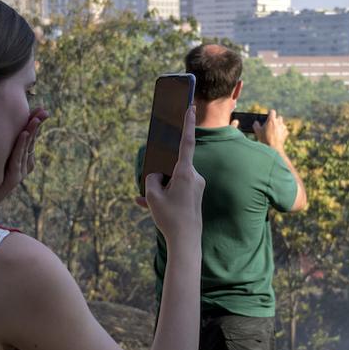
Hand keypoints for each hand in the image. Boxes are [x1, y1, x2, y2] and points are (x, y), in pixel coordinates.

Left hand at [0, 107, 46, 216]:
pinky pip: (18, 158)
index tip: (41, 108)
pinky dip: (21, 146)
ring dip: (31, 132)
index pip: (30, 137)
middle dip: (37, 124)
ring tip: (35, 118)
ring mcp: (20, 172)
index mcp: (22, 158)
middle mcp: (24, 164)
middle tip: (44, 111)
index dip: (35, 123)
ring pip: (26, 148)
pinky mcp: (13, 178)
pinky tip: (24, 134)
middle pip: (32, 141)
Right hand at [142, 102, 203, 245]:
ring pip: (175, 179)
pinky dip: (166, 195)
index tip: (190, 108)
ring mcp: (197, 185)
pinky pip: (178, 189)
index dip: (187, 124)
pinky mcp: (196, 194)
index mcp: (185, 173)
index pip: (187, 143)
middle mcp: (194, 176)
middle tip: (154, 194)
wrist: (186, 241)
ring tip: (151, 205)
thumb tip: (156, 174)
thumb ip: (152, 179)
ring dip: (162, 188)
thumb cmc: (170, 218)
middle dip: (161, 176)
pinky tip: (151, 206)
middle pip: (174, 166)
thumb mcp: (153, 196)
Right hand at [256, 109, 289, 151]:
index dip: (270, 113)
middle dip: (275, 120)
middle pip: (278, 117)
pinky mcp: (286, 133)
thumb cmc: (265, 139)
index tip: (268, 116)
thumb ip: (256, 125)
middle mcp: (279, 122)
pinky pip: (284, 130)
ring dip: (279, 126)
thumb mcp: (257, 131)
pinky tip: (278, 136)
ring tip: (274, 131)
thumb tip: (256, 123)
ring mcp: (283, 127)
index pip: (272, 111)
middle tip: (271, 125)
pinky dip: (282, 131)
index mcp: (271, 120)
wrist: (273, 148)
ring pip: (282, 123)